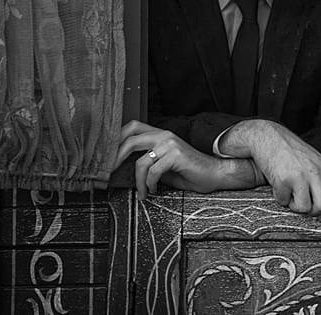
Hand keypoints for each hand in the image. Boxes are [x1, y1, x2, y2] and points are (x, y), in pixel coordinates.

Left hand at [114, 120, 260, 199]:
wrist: (214, 174)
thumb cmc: (190, 171)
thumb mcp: (164, 165)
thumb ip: (147, 162)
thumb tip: (124, 169)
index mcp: (160, 135)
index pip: (132, 127)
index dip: (117, 138)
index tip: (106, 155)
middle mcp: (164, 135)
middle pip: (130, 139)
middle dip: (116, 157)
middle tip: (110, 172)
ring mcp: (170, 144)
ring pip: (140, 162)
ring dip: (138, 182)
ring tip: (143, 192)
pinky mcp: (176, 155)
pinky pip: (153, 172)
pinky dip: (149, 185)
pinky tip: (154, 190)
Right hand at [220, 119, 320, 220]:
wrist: (268, 136)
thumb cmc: (289, 149)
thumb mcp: (313, 160)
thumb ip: (320, 178)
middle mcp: (315, 172)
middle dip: (313, 213)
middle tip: (303, 207)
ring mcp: (300, 176)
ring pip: (305, 208)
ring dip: (295, 206)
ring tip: (289, 194)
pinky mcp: (283, 180)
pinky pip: (284, 201)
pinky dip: (279, 198)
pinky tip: (278, 186)